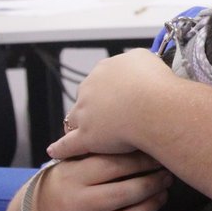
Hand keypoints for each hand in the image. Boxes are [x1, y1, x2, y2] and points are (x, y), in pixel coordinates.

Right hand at [33, 151, 172, 210]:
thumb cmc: (62, 183)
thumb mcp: (71, 164)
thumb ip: (98, 154)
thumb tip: (141, 141)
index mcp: (73, 177)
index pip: (114, 166)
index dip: (141, 160)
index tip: (158, 155)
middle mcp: (77, 204)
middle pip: (126, 193)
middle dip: (152, 183)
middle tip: (166, 175)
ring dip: (152, 207)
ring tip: (161, 195)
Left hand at [49, 49, 176, 159]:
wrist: (154, 106)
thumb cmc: (156, 84)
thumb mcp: (147, 59)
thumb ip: (137, 61)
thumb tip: (136, 65)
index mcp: (105, 69)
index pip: (101, 79)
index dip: (109, 89)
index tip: (118, 96)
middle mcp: (91, 88)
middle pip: (86, 98)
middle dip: (93, 106)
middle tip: (109, 117)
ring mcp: (85, 113)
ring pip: (74, 119)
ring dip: (78, 126)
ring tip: (84, 135)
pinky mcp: (86, 137)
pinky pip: (68, 145)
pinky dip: (62, 149)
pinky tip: (55, 151)